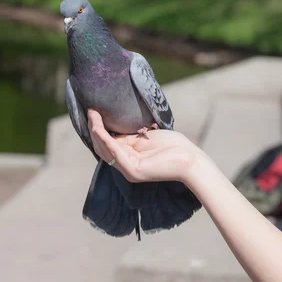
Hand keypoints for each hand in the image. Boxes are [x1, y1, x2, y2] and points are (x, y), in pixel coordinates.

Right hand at [87, 109, 210, 183]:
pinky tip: (99, 128)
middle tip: (90, 110)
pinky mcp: (133, 171)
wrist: (191, 159)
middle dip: (95, 128)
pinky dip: (105, 140)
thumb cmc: (174, 146)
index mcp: (129, 158)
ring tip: (92, 115)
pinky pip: (115, 153)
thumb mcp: (147, 137)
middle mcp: (125, 166)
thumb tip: (114, 125)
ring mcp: (128, 170)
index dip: (99, 128)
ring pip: (106, 149)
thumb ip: (130, 135)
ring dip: (97, 131)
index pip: (108, 143)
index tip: (94, 111)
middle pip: (102, 147)